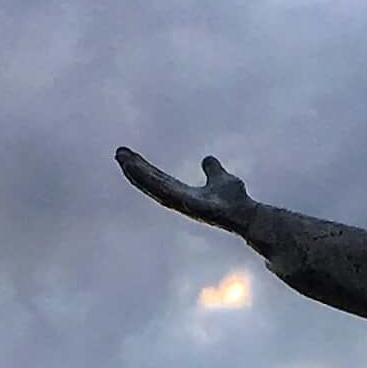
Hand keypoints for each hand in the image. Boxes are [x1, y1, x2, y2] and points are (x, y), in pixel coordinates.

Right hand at [117, 147, 258, 234]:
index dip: (143, 168)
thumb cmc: (235, 201)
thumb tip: (208, 159)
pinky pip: (164, 190)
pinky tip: (138, 169)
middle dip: (134, 168)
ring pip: (153, 185)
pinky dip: (150, 180)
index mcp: (183, 193)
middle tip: (119, 153)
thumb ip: (214, 170)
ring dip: (137, 172)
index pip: (158, 179)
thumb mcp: (221, 178)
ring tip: (122, 158)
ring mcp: (181, 203)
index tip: (129, 156)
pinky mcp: (185, 204)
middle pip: (151, 182)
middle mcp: (178, 199)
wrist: (247, 214)